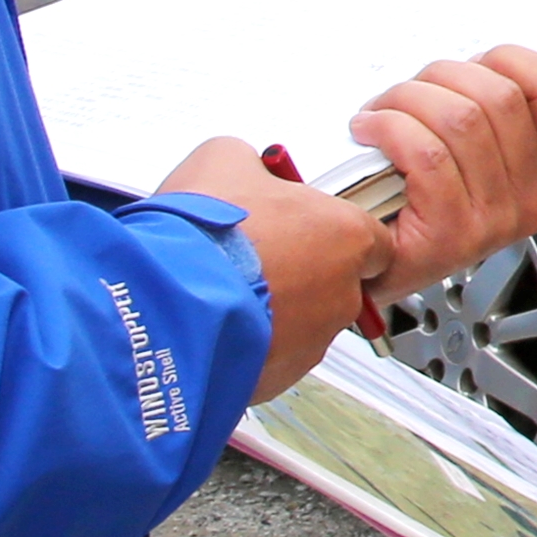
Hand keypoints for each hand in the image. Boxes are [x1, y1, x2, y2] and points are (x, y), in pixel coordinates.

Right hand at [152, 140, 403, 400]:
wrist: (163, 305)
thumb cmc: (202, 237)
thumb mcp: (223, 159)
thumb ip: (252, 163)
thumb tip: (245, 167)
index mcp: (345, 236)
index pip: (372, 240)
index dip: (334, 233)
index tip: (305, 229)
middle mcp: (341, 294)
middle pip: (336, 282)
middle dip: (301, 273)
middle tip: (256, 258)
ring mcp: (313, 341)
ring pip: (305, 323)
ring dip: (275, 309)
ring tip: (226, 292)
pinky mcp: (280, 377)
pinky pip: (272, 356)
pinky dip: (251, 343)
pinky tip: (216, 323)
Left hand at [346, 46, 536, 292]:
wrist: (371, 267)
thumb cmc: (420, 207)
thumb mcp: (488, 164)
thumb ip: (536, 127)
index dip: (510, 60)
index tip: (472, 65)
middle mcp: (531, 200)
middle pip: (500, 96)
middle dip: (441, 76)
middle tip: (406, 91)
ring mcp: (495, 222)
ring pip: (461, 118)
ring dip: (407, 100)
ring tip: (381, 111)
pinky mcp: (452, 234)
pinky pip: (428, 153)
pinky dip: (389, 129)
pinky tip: (370, 131)